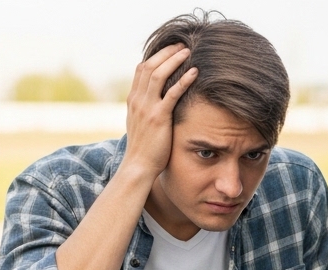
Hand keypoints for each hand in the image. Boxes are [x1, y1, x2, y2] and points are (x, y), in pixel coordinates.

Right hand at [121, 44, 197, 181]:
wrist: (138, 167)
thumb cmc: (144, 149)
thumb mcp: (141, 125)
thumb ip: (147, 110)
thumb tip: (157, 103)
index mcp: (133, 100)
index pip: (141, 69)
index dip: (156, 56)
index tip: (171, 49)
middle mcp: (137, 100)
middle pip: (149, 66)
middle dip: (166, 53)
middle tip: (182, 45)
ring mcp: (147, 108)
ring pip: (158, 74)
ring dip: (173, 60)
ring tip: (188, 51)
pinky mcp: (158, 117)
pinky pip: (171, 93)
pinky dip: (183, 80)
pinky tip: (195, 72)